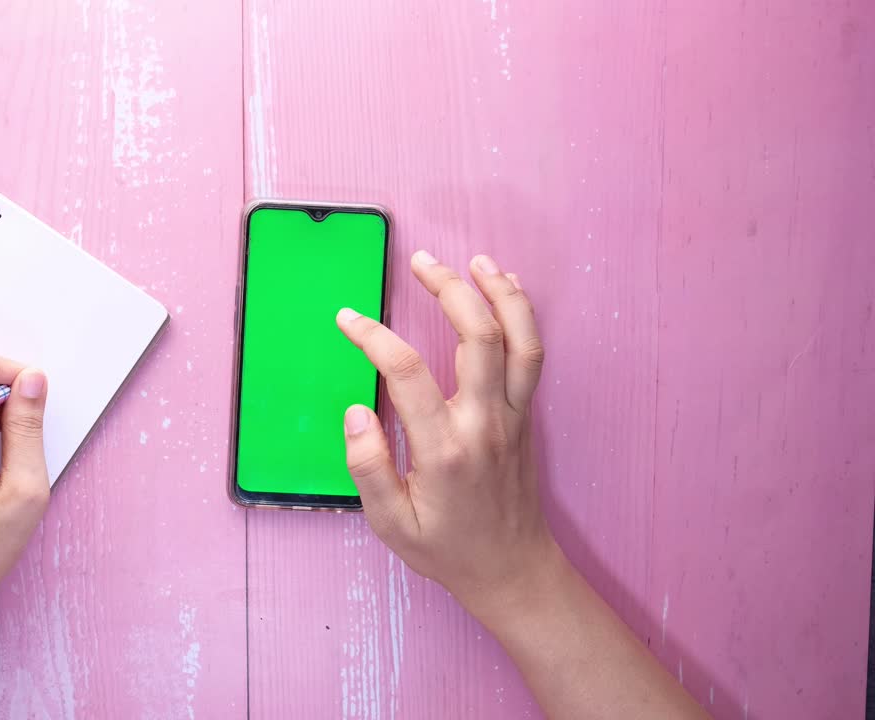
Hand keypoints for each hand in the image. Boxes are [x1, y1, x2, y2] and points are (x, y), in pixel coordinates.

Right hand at [336, 251, 558, 621]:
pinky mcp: (525, 415)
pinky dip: (521, 314)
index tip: (348, 318)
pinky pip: (530, 354)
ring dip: (498, 292)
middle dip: (449, 290)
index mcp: (445, 450)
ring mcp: (512, 416)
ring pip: (518, 338)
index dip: (374, 337)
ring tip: (473, 261)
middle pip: (477, 337)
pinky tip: (503, 288)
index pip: (407, 374)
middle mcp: (485, 424)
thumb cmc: (447, 549)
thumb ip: (368, 467)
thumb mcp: (391, 524)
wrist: (511, 569)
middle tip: (420, 262)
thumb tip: (356, 412)